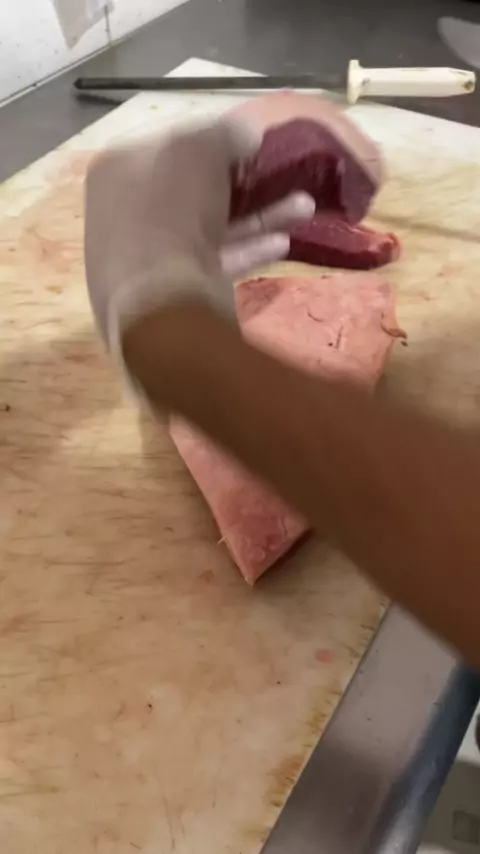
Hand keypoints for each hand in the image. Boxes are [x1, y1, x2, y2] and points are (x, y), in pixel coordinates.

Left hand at [84, 118, 313, 354]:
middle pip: (193, 188)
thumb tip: (246, 132)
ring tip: (304, 208)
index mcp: (119, 169)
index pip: (172, 141)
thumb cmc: (171, 215)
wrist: (159, 309)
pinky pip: (212, 262)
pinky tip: (283, 243)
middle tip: (283, 176)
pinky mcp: (169, 293)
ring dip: (257, 217)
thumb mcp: (200, 153)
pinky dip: (246, 251)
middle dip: (244, 183)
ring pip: (208, 226)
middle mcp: (126, 211)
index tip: (254, 142)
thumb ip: (225, 135)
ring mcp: (147, 256)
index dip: (216, 138)